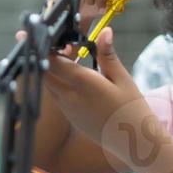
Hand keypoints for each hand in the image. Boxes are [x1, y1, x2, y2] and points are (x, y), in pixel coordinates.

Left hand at [43, 28, 147, 142]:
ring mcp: (68, 110)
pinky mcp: (71, 118)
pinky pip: (58, 97)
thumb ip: (108, 55)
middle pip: (44, 75)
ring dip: (50, 71)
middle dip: (40, 58)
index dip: (44, 48)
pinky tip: (70, 76)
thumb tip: (105, 31)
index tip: (38, 35)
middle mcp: (70, 98)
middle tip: (43, 43)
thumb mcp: (123, 78)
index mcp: (83, 84)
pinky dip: (58, 84)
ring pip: (49, 86)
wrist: (134, 141)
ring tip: (61, 55)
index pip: (54, 62)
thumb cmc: (132, 108)